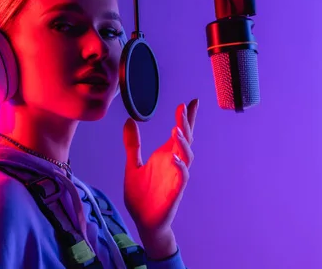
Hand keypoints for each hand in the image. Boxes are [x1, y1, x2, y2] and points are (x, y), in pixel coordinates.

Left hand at [122, 99, 198, 258]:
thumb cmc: (141, 194)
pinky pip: (182, 177)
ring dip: (182, 142)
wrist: (143, 220)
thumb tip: (129, 120)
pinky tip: (175, 158)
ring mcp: (176, 176)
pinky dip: (180, 167)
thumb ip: (133, 144)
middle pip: (185, 139)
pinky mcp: (175, 191)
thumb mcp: (132, 164)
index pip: (179, 132)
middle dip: (185, 123)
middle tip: (183, 108)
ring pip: (187, 156)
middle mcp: (173, 162)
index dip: (186, 118)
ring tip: (175, 129)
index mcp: (165, 155)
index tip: (191, 101)